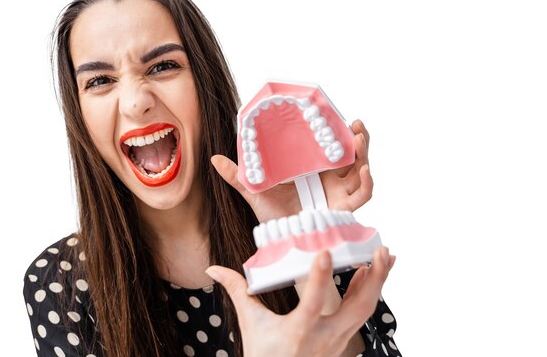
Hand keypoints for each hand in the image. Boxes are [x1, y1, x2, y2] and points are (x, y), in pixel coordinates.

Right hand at [205, 247, 394, 356]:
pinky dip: (369, 293)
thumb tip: (213, 270)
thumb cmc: (264, 355)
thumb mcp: (250, 323)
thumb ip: (237, 291)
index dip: (319, 277)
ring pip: (366, 310)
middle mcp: (324, 337)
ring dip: (378, 282)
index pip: (312, 302)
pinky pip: (362, 315)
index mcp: (298, 331)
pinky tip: (371, 275)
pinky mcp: (344, 341)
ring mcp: (339, 341)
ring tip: (385, 256)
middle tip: (380, 250)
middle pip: (358, 308)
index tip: (325, 253)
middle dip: (375, 279)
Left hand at [211, 119, 372, 221]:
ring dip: (364, 152)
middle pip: (351, 154)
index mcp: (314, 169)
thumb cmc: (272, 216)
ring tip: (360, 138)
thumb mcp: (254, 191)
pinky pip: (362, 194)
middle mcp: (330, 178)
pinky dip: (367, 182)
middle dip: (357, 137)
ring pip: (360, 168)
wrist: (280, 242)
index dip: (337, 130)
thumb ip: (237, 175)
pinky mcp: (345, 208)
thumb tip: (214, 158)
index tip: (337, 114)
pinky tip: (365, 170)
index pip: (330, 145)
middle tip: (355, 124)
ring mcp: (339, 192)